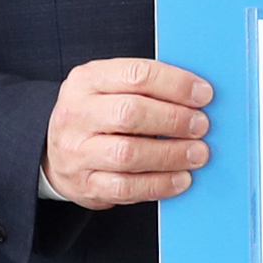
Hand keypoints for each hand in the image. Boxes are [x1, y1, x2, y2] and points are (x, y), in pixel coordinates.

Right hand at [45, 59, 214, 208]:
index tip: (204, 94)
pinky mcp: (85, 184)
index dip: (175, 84)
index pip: (136, 75)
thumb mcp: (110, 89)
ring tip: (197, 153)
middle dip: (174, 119)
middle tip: (201, 125)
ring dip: (171, 154)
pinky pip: (127, 187)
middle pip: (131, 113)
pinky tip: (181, 179)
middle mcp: (77, 114)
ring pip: (129, 153)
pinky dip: (160, 184)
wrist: (58, 153)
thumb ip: (146, 88)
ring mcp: (77, 152)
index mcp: (86, 80)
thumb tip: (197, 95)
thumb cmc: (98, 116)